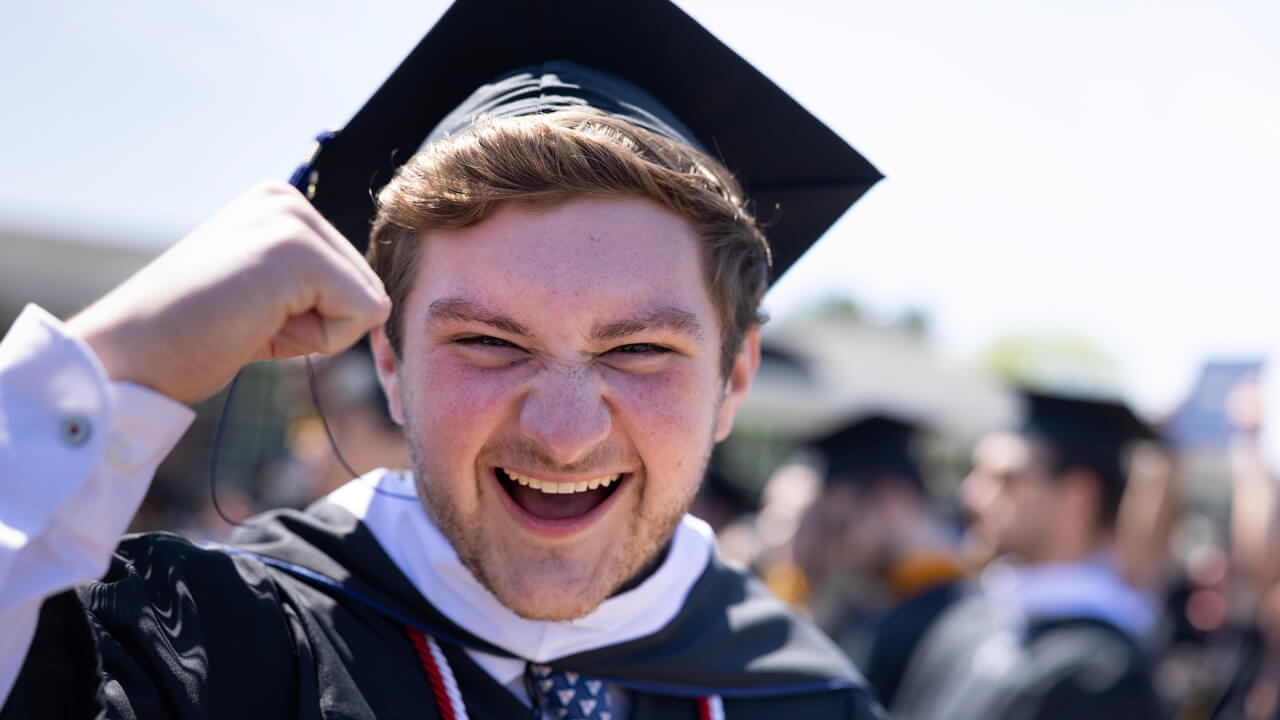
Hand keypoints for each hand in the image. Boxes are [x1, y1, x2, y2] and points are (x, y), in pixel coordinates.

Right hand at [67, 181, 391, 403]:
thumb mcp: (263, 293)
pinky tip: (258, 324)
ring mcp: (293, 221)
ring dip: (316, 332)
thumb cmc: (190, 335)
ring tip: (251, 320)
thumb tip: (377, 303)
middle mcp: (289, 200)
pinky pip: (363, 314)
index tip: (249, 311)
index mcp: (280, 205)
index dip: (313, 315)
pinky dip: (317, 339)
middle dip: (320, 322)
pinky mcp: (299, 253)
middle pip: (368, 286)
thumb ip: (313, 284)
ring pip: (369, 302)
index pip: (353, 275)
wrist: (129, 354)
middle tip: (248, 319)